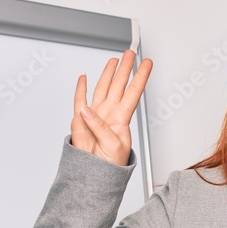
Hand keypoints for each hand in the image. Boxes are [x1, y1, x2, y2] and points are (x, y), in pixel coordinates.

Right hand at [70, 49, 151, 165]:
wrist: (94, 174)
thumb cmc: (110, 164)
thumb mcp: (113, 145)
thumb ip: (101, 127)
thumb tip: (87, 111)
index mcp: (122, 119)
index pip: (134, 92)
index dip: (140, 77)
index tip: (147, 63)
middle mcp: (110, 113)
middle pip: (119, 85)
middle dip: (125, 68)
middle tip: (130, 53)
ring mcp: (95, 114)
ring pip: (102, 87)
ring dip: (108, 73)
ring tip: (114, 61)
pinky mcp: (80, 120)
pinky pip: (79, 100)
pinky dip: (80, 89)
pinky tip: (84, 78)